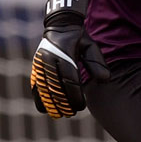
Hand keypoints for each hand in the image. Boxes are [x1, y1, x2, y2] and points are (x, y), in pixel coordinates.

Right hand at [30, 0, 109, 117]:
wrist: (60, 27)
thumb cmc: (79, 39)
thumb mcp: (91, 46)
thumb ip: (98, 63)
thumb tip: (106, 80)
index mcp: (65, 53)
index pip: (70, 79)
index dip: (75, 95)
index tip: (81, 106)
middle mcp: (50, 59)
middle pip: (56, 87)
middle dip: (64, 103)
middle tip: (72, 113)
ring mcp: (40, 64)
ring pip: (44, 89)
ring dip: (51, 104)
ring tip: (61, 114)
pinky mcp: (35, 69)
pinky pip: (35, 87)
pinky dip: (39, 99)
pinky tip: (45, 110)